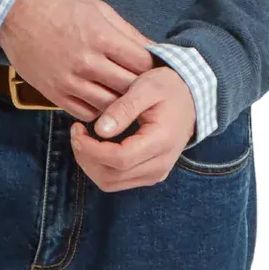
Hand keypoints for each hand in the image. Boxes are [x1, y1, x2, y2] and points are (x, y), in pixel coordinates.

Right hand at [0, 0, 156, 117]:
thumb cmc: (59, 5)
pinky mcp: (53, 93)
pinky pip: (85, 113)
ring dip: (121, 103)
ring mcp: (68, 80)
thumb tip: (154, 50)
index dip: (153, 67)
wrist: (14, 11)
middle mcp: (86, 62)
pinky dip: (98, 110)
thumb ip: (128, 32)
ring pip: (110, 106)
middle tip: (146, 87)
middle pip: (129, 87)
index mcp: (100, 37)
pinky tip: (101, 100)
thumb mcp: (99, 9)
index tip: (154, 68)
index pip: (142, 63)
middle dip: (141, 88)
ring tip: (125, 96)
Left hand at [70, 63, 195, 190]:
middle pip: (111, 176)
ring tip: (83, 139)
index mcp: (161, 142)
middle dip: (86, 156)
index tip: (77, 129)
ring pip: (111, 183)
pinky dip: (99, 167)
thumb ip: (124, 107)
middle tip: (76, 132)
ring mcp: (155, 173)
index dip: (91, 149)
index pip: (119, 159)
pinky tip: (95, 146)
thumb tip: (99, 130)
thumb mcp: (147, 86)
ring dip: (90, 164)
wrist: (192, 98)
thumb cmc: (169, 88)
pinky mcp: (149, 175)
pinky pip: (117, 181)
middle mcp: (160, 164)